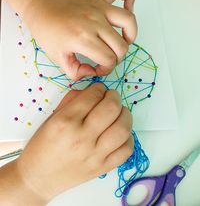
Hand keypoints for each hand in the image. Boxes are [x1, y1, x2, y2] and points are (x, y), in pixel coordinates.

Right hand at [15, 83, 132, 202]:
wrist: (39, 178)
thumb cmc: (42, 144)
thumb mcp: (52, 117)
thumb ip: (72, 100)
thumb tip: (93, 91)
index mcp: (65, 122)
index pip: (93, 96)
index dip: (99, 88)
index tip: (99, 89)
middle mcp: (82, 137)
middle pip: (111, 108)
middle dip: (114, 96)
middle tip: (111, 97)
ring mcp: (94, 155)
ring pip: (123, 128)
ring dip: (125, 115)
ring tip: (119, 113)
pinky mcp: (103, 168)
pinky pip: (126, 150)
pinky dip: (128, 137)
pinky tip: (119, 133)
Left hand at [23, 0, 136, 79]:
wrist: (40, 6)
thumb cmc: (47, 31)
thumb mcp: (57, 58)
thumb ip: (76, 72)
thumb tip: (92, 72)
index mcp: (83, 38)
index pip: (109, 60)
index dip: (106, 69)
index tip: (97, 69)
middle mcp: (95, 22)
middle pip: (121, 46)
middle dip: (117, 58)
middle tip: (106, 59)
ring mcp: (98, 8)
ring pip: (128, 20)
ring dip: (130, 34)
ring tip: (122, 40)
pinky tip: (127, 8)